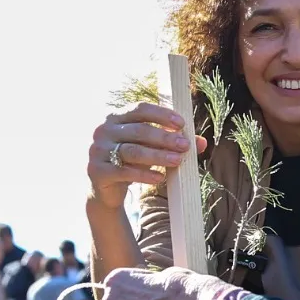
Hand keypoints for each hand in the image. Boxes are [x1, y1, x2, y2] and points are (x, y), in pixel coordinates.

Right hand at [87, 102, 206, 207]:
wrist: (106, 190)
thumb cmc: (132, 163)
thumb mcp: (152, 150)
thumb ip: (173, 143)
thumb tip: (202, 142)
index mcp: (117, 118)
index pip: (140, 109)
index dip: (161, 115)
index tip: (182, 124)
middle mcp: (104, 130)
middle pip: (139, 130)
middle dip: (165, 138)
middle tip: (185, 146)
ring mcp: (98, 150)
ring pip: (133, 151)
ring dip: (158, 156)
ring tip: (178, 160)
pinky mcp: (97, 170)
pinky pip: (124, 171)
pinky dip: (144, 175)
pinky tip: (160, 178)